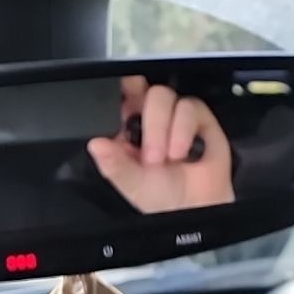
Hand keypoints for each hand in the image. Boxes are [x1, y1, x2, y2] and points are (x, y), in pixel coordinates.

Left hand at [87, 77, 233, 213]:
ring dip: (161, 128)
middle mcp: (149, 114)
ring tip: (165, 158)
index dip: (117, 90)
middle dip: (141, 112)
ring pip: (162, 95)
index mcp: (127, 126)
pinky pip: (188, 107)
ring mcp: (173, 111)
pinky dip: (183, 130)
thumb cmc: (162, 194)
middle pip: (139, 87)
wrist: (195, 206)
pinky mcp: (198, 115)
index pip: (118, 97)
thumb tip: (95, 145)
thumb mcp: (131, 183)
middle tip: (143, 143)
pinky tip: (182, 152)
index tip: (117, 95)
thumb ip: (114, 163)